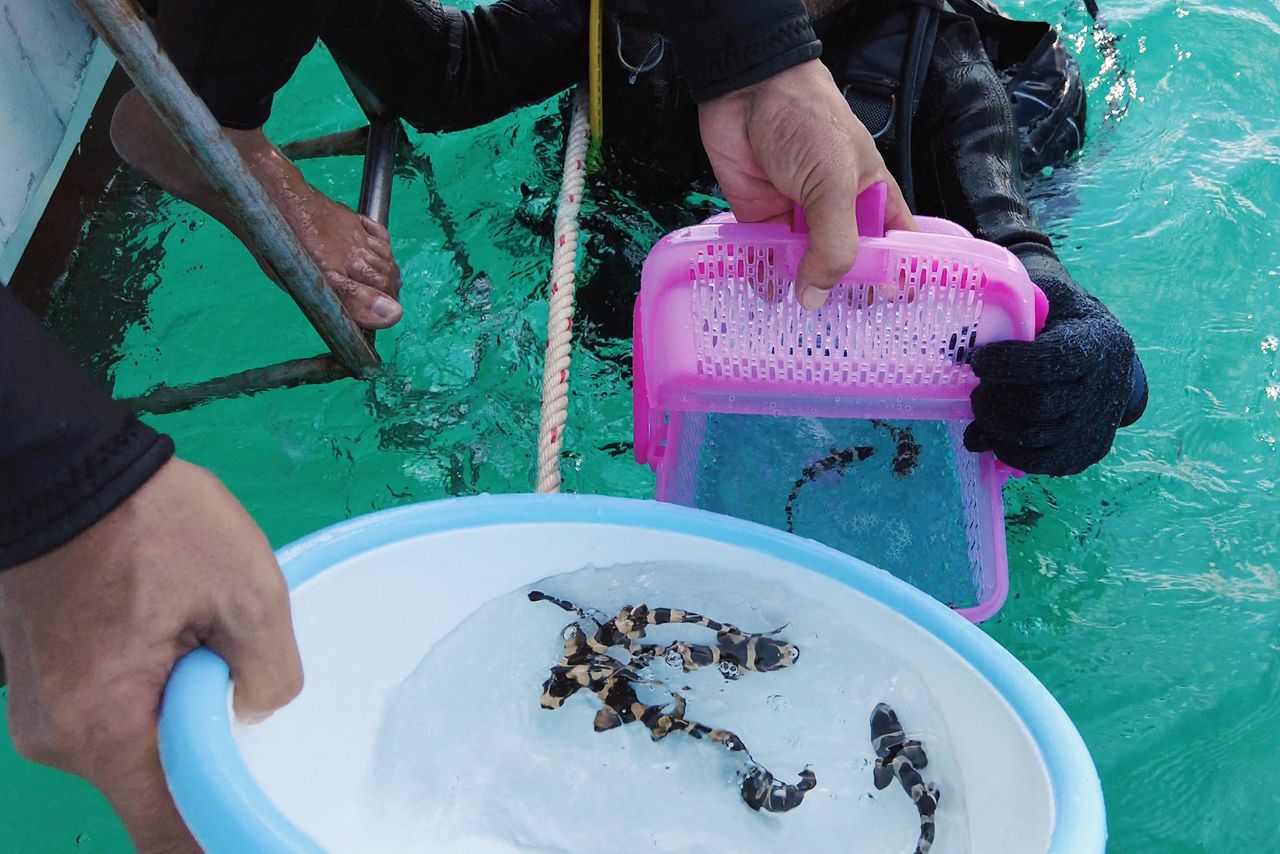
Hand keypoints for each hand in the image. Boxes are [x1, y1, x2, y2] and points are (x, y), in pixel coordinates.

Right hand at [0, 458, 302, 851]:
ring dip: (175, 719)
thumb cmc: (153, 522)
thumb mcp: (248, 590)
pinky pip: (104, 713)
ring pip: (128, 747)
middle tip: (244, 704)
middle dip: (204, 760)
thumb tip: (257, 714)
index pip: (166, 832)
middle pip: (150, 789)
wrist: (64, 467)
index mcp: (105, 729)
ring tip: (204, 648)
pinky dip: (144, 697)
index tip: (256, 819)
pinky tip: (172, 642)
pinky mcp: (38, 680)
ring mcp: (40, 710)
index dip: (220, 832)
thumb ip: (269, 672)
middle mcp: (58, 739)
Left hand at [697, 59, 915, 309]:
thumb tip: (815, 298)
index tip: (893, 317)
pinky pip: (764, 256)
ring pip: (802, 267)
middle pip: (844, 264)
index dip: (894, 278)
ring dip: (798, 291)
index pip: (893, 246)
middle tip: (839, 335)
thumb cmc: (808, 121)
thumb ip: (832, 244)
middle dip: (841, 294)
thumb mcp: (834, 184)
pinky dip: (762, 276)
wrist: (747, 90)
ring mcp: (798, 216)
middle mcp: (837, 212)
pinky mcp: (760, 218)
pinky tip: (763, 298)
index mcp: (872, 198)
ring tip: (798, 328)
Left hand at [963, 302, 1147, 475]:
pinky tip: (992, 436)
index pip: (1055, 359)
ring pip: (1036, 439)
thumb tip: (958, 335)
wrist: (1108, 359)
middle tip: (978, 392)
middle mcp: (1105, 386)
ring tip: (982, 410)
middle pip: (1040, 406)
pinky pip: (1041, 463)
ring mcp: (1098, 423)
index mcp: (1098, 342)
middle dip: (995, 401)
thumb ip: (1016, 307)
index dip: (1010, 363)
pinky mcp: (1088, 450)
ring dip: (995, 427)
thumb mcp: (1050, 300)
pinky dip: (1007, 453)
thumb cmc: (1067, 323)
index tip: (980, 361)